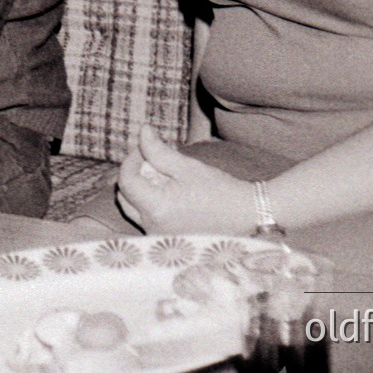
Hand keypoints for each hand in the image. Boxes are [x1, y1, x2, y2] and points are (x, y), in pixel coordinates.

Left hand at [113, 126, 253, 234]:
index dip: (131, 159)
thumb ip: (158, 150)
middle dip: (133, 175)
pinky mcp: (167, 241)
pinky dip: (149, 204)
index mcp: (156, 208)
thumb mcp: (187, 166)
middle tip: (150, 160)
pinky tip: (168, 194)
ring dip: (140, 190)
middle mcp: (153, 227)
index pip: (126, 180)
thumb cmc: (219, 190)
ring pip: (133, 209)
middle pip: (124, 197)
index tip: (144, 148)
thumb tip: (142, 131)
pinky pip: (146, 220)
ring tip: (161, 177)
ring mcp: (159, 237)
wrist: (247, 216)